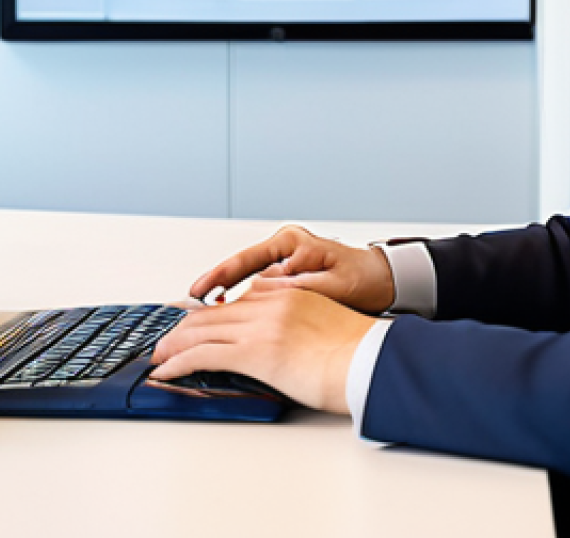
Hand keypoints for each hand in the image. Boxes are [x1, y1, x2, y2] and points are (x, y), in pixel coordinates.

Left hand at [150, 288, 374, 411]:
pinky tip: (166, 369)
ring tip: (159, 356)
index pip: (239, 300)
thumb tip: (284, 344)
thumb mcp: (324, 324)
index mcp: (289, 294)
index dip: (211, 312)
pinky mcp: (254, 352)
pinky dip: (178, 361)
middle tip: (166, 339)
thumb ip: (297, 324)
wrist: (370, 360)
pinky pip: (202, 355)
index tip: (195, 321)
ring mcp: (261, 326)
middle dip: (183, 327)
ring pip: (201, 330)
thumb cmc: (358, 352)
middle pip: (213, 312)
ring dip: (174, 344)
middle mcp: (271, 303)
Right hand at [189, 225, 395, 314]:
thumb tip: (263, 289)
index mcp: (292, 243)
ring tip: (201, 324)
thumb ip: (298, 286)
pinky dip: (244, 308)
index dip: (219, 277)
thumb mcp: (333, 284)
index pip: (246, 260)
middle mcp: (284, 250)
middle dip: (213, 292)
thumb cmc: (362, 279)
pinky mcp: (286, 280)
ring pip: (246, 287)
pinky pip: (258, 294)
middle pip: (238, 272)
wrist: (381, 280)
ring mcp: (283, 264)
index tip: (199, 292)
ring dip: (227, 305)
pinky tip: (231, 326)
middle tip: (188, 312)